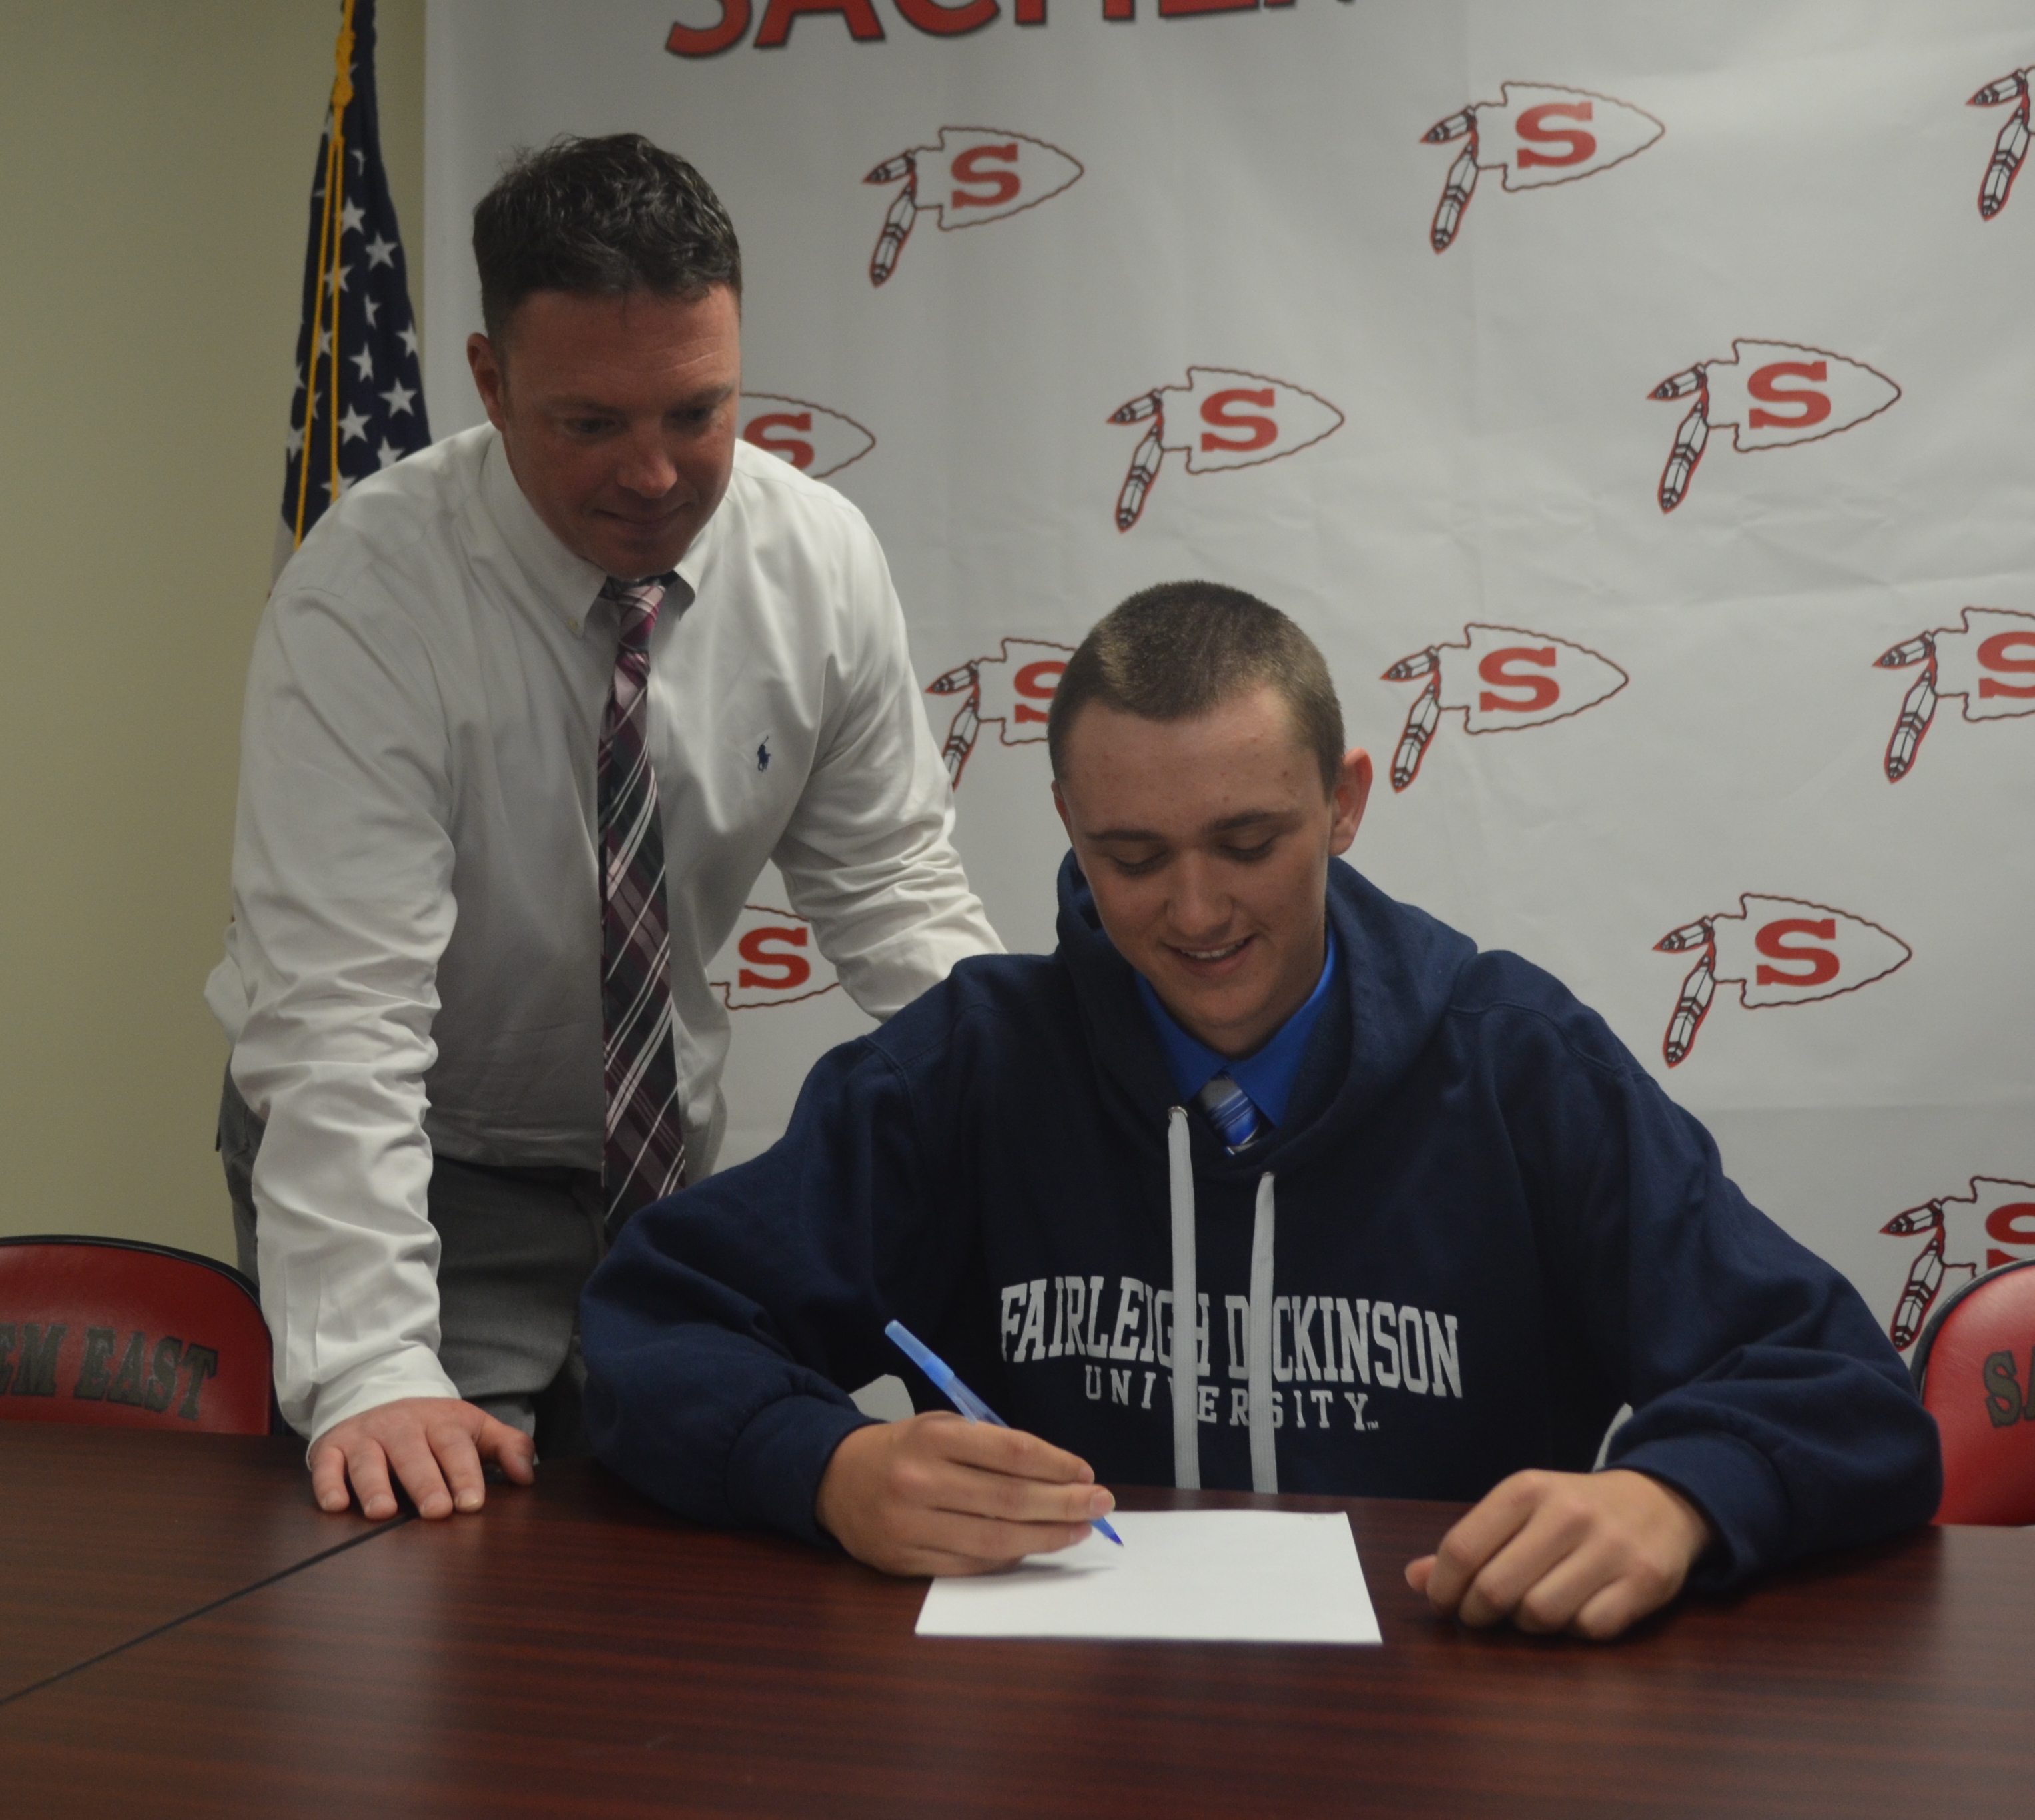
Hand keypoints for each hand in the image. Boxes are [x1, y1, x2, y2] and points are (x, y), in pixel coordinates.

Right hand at [309, 1396, 536, 1520]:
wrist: (376, 1388)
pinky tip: (336, 1505)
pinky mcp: (333, 1446)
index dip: (464, 1474)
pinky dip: (329, 1484)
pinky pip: (327, 1464)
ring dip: (375, 1486)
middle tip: (436, 1512)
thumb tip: (527, 1476)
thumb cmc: (431, 1424)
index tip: (472, 1503)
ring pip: (369, 1460)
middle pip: (414, 1454)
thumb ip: (506, 1447)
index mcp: (440, 1422)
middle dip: (425, 1482)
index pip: (455, 1447)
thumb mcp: (473, 1427)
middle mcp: (401, 1427)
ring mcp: (365, 1436)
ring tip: (383, 1512)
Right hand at [815, 1412, 1115, 1576]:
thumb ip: (991, 1447)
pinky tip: (1035, 1548)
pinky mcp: (905, 1561)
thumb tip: (1058, 1475)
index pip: (1010, 1452)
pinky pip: (971, 1565)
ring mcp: (911, 1525)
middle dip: (1064, 1503)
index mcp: (933, 1437)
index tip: (1086, 1472)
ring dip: (1046, 1537)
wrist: (835, 1479)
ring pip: (995, 1539)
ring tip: (1079, 1529)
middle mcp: (920, 1481)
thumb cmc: (903, 1449)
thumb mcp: (941, 1426)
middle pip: (1010, 1499)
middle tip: (1101, 1504)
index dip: (1055, 1465)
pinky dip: (1009, 1558)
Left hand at [1405, 1468, 1711, 1641]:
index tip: (1442, 1603)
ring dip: (1527, 1625)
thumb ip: (1469, 1544)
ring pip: (1540, 1615)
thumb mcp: (1520, 1510)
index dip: (1442, 1587)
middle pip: (1496, 1589)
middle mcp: (1567, 1513)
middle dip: (1478, 1614)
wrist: (1661, 1501)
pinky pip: (1589, 1629)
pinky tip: (1576, 1611)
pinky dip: (1575, 1631)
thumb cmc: (1574, 1511)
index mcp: (1526, 1489)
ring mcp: (1609, 1548)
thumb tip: (1414, 1578)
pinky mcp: (1644, 1581)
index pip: (1462, 1547)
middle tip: (1481, 1616)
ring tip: (1530, 1609)